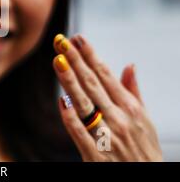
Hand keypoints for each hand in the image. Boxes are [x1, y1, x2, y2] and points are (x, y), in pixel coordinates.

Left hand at [52, 34, 161, 160]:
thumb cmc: (145, 149)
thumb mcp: (145, 119)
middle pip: (92, 84)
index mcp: (131, 108)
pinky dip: (71, 117)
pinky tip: (61, 101)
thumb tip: (129, 65)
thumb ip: (133, 91)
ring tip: (57, 61)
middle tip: (61, 42)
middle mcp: (119, 118)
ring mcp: (108, 136)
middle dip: (76, 61)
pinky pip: (80, 133)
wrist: (148, 181)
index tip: (77, 38)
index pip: (106, 75)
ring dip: (70, 81)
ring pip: (84, 103)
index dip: (90, 56)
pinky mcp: (96, 155)